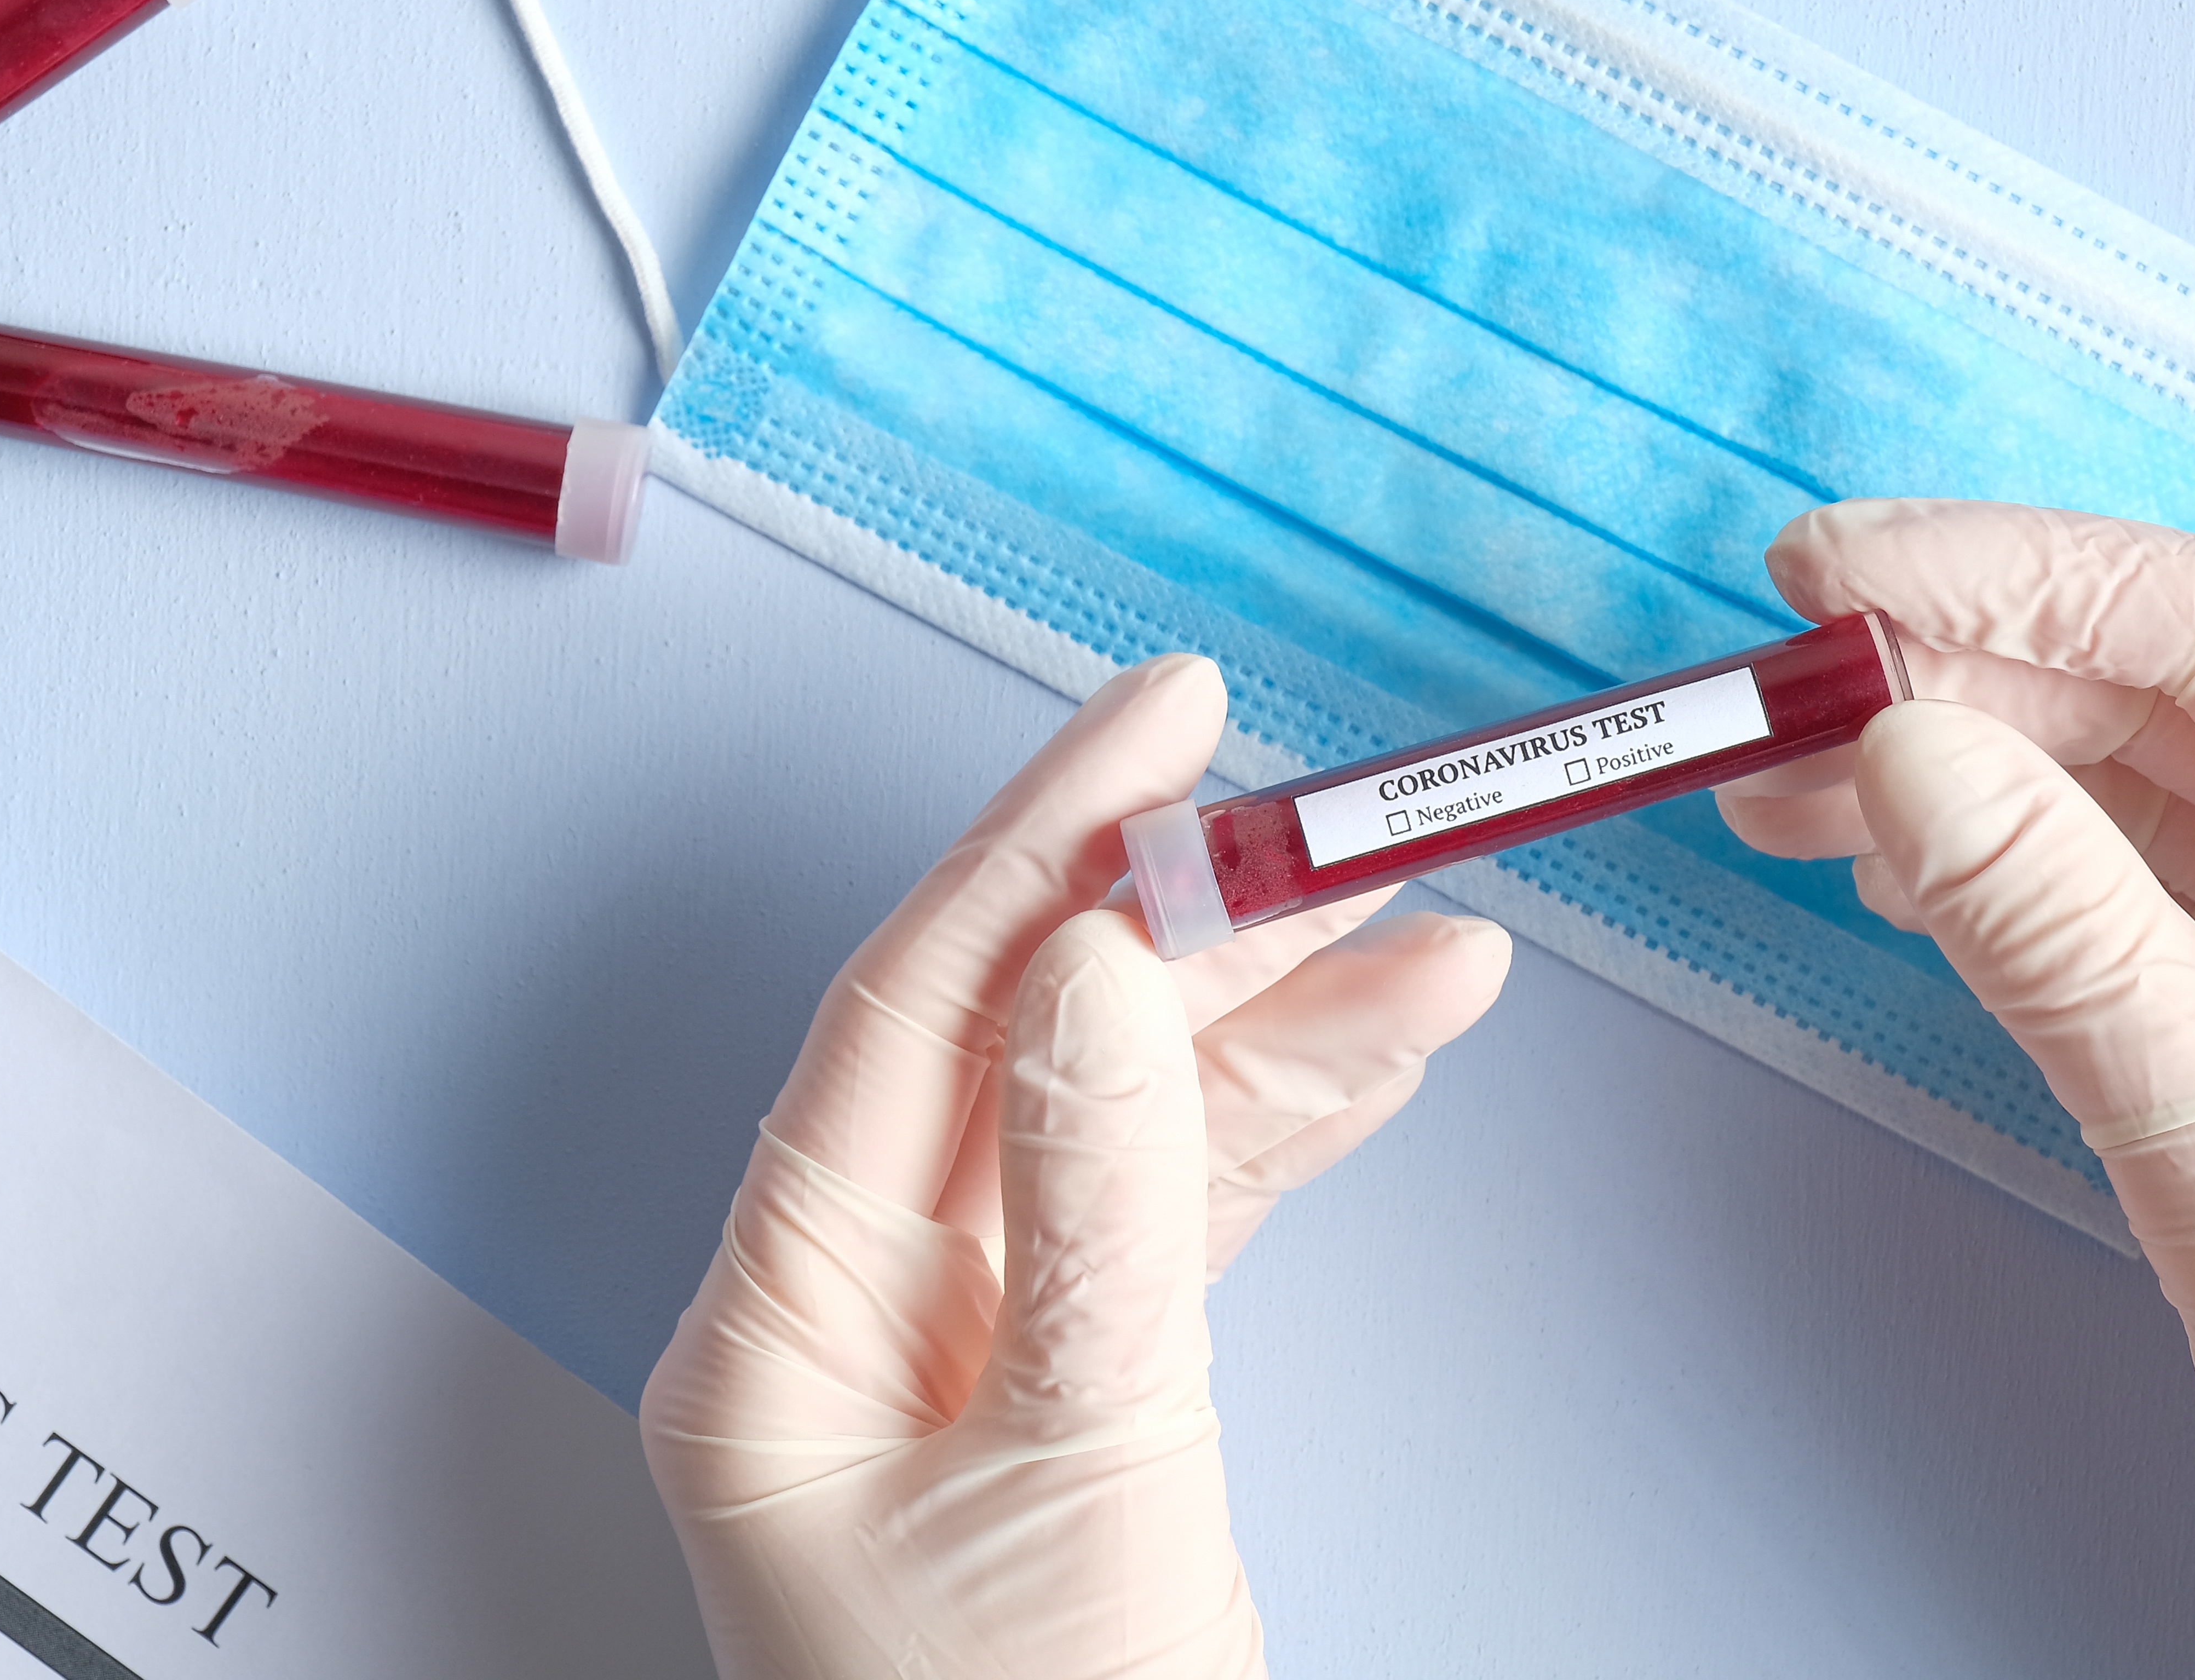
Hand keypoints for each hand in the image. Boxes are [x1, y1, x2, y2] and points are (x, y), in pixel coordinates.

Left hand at [640, 654, 1508, 1678]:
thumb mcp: (1081, 1477)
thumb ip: (1096, 1209)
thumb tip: (1097, 967)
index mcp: (772, 1337)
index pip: (899, 1017)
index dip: (1035, 839)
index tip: (1165, 717)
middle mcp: (842, 1325)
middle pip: (1010, 1048)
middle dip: (1178, 927)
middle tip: (1332, 823)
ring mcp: (957, 1359)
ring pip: (1111, 1126)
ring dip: (1268, 1031)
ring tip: (1422, 934)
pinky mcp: (1068, 1400)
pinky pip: (1165, 1225)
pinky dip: (1276, 1141)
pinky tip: (1384, 1051)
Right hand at [1716, 499, 2194, 1668]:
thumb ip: (2065, 936)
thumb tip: (1898, 754)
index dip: (2006, 570)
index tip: (1824, 577)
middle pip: (2147, 689)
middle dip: (1945, 673)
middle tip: (1760, 704)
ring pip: (2119, 787)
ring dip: (1944, 768)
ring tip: (1776, 792)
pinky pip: (2118, 894)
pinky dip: (1986, 866)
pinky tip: (1886, 864)